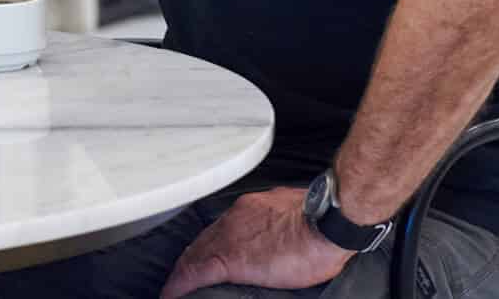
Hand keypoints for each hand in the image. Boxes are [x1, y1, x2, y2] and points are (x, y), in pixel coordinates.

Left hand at [159, 188, 351, 298]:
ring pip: (195, 253)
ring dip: (185, 269)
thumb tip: (288, 237)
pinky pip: (194, 272)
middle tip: (184, 273)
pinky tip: (172, 294)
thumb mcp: (297, 216)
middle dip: (194, 255)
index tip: (208, 255)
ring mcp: (229, 236)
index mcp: (253, 208)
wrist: (326, 224)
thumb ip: (284, 224)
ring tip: (176, 285)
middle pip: (204, 239)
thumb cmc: (322, 223)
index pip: (223, 227)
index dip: (211, 243)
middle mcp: (235, 218)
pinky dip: (180, 284)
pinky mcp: (228, 259)